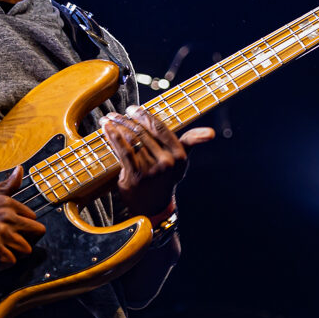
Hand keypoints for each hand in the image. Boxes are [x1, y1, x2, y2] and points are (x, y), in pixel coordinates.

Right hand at [0, 166, 45, 268]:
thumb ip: (7, 186)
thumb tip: (20, 170)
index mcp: (8, 203)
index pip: (34, 219)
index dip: (25, 230)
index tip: (13, 233)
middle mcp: (7, 215)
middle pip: (38, 233)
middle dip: (26, 242)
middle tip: (11, 246)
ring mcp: (0, 231)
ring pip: (26, 250)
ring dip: (14, 255)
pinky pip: (9, 262)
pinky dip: (0, 265)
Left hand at [101, 105, 214, 221]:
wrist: (153, 208)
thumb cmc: (165, 179)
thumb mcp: (181, 162)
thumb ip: (191, 142)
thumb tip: (211, 133)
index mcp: (180, 155)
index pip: (160, 128)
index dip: (145, 115)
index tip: (133, 109)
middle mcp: (167, 161)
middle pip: (144, 132)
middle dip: (127, 120)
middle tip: (116, 113)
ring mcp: (151, 169)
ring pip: (132, 140)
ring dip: (118, 126)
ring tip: (108, 119)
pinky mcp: (136, 175)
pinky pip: (124, 151)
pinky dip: (113, 137)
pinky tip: (107, 128)